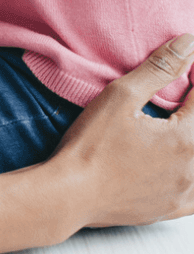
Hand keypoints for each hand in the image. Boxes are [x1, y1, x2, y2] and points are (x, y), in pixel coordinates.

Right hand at [43, 32, 193, 229]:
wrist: (71, 193)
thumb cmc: (92, 144)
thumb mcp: (121, 95)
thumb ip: (159, 69)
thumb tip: (188, 44)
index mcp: (185, 139)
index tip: (190, 67)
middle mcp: (191, 169)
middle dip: (193, 107)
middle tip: (182, 93)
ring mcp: (183, 193)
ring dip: (192, 138)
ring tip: (177, 124)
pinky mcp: (171, 210)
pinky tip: (184, 164)